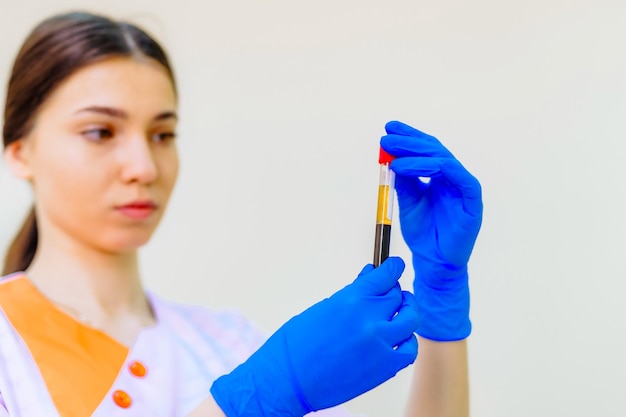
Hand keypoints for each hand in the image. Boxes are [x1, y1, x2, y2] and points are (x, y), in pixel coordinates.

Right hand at [210, 257, 417, 416]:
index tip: (395, 267)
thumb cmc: (296, 346)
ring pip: (410, 319)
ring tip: (400, 313)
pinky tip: (400, 339)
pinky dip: (408, 341)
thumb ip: (351, 294)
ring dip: (406, 312)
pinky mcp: (385, 367)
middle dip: (393, 292)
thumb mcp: (324, 308)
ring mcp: (381, 344)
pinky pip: (410, 349)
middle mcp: (370, 319)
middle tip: (390, 293)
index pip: (386, 276)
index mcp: (352, 299)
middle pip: (397, 296)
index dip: (393, 269)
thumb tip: (368, 280)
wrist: (289, 380)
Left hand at [381, 121, 482, 340]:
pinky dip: (435, 168)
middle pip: (433, 150)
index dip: (408, 137)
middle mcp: (453, 178)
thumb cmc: (424, 234)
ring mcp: (463, 187)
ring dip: (416, 155)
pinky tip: (414, 167)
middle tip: (388, 137)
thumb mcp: (408, 202)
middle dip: (409, 141)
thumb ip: (404, 180)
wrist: (434, 262)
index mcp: (439, 177)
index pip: (425, 150)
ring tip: (394, 156)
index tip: (388, 128)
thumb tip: (393, 156)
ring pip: (443, 160)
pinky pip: (458, 176)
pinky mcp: (472, 200)